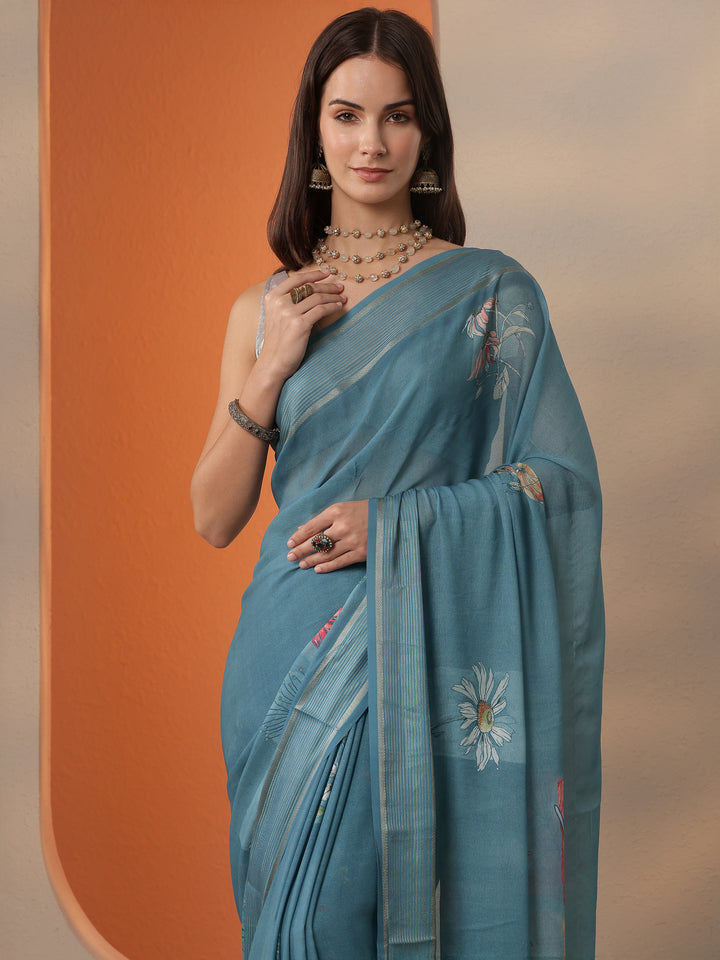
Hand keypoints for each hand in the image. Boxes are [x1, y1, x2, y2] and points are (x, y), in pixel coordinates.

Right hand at [258, 267, 345, 381]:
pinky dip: (332, 307)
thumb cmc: (279, 341)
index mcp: (272, 297)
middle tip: (340, 287)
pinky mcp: (300, 324)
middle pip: (309, 287)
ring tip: (342, 298)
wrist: (273, 362)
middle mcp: (279, 302)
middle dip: (327, 286)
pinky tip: (338, 307)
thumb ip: (288, 302)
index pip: (296, 279)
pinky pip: (321, 310)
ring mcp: (289, 313)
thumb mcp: (277, 316)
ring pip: (317, 298)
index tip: (327, 273)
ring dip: (333, 297)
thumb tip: (311, 289)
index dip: (313, 274)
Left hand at [287, 500, 368, 572]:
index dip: (298, 536)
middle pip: (316, 541)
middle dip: (301, 550)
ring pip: (326, 554)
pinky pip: (340, 562)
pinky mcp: (361, 552)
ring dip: (312, 560)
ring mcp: (352, 540)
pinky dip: (327, 567)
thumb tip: (302, 529)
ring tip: (302, 564)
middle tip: (290, 557)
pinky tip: (317, 569)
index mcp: (336, 512)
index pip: (311, 526)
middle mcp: (343, 526)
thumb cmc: (363, 511)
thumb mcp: (342, 509)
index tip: (290, 543)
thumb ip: (323, 519)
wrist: (389, 517)